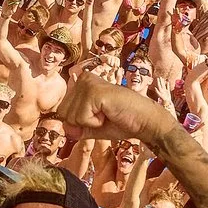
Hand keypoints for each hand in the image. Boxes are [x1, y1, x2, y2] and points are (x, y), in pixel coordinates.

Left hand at [56, 76, 175, 147]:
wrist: (144, 122)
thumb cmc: (122, 122)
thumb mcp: (92, 127)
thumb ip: (75, 128)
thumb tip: (64, 128)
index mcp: (82, 84)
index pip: (63, 112)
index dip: (80, 123)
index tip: (100, 117)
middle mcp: (83, 79)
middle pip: (63, 114)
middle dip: (83, 123)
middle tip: (104, 115)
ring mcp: (88, 83)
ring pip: (70, 117)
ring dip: (90, 123)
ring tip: (107, 113)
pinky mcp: (93, 91)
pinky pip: (80, 118)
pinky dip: (95, 123)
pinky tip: (108, 112)